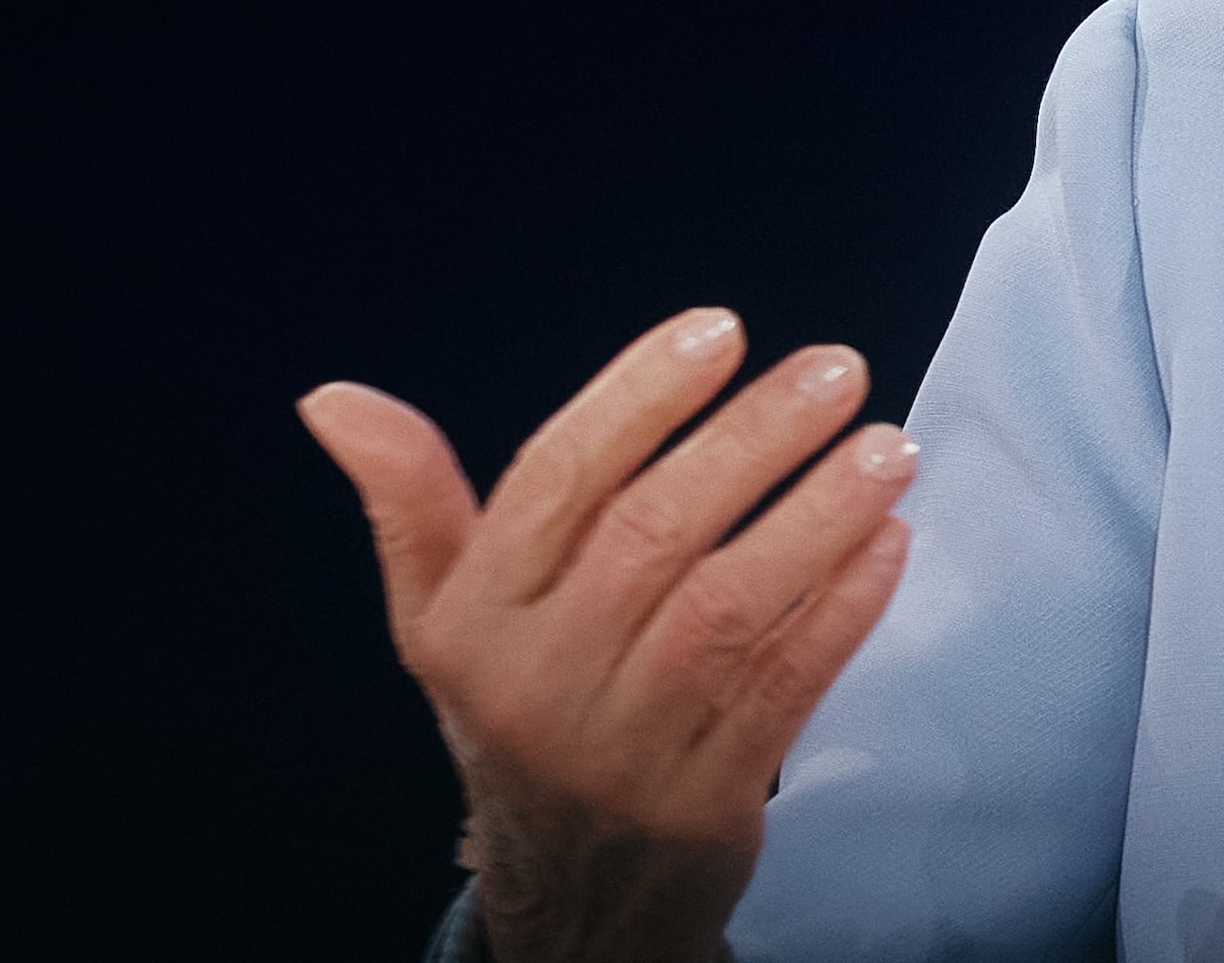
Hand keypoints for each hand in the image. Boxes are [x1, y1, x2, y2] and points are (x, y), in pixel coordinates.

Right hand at [300, 308, 917, 962]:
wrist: (568, 894)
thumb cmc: (518, 715)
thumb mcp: (444, 621)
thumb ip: (411, 505)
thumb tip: (334, 398)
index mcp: (473, 619)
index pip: (553, 482)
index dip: (638, 397)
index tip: (721, 328)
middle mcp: (539, 678)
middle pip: (652, 533)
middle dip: (752, 440)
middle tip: (838, 370)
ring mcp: (624, 744)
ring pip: (727, 609)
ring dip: (817, 518)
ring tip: (888, 446)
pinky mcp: (706, 798)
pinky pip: (784, 685)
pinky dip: (843, 608)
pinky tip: (890, 540)